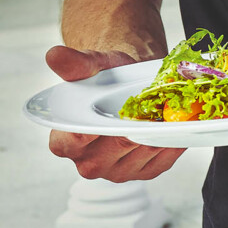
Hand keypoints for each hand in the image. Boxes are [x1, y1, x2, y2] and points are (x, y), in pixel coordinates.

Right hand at [45, 46, 184, 181]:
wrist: (131, 86)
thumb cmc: (107, 79)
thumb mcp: (92, 65)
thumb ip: (75, 64)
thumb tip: (55, 55)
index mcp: (64, 142)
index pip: (75, 139)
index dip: (97, 125)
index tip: (118, 109)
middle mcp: (88, 163)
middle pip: (120, 142)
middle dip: (138, 120)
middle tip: (150, 99)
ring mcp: (118, 171)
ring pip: (146, 148)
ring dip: (159, 126)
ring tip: (161, 107)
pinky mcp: (146, 172)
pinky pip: (164, 156)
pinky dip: (172, 137)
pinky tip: (170, 121)